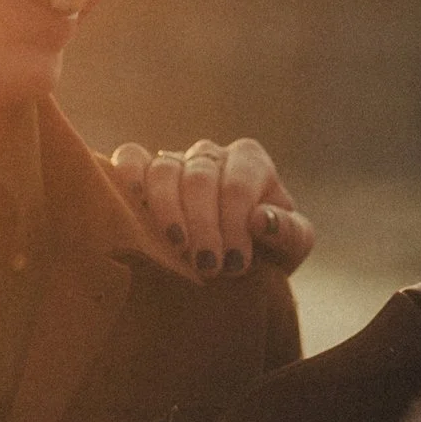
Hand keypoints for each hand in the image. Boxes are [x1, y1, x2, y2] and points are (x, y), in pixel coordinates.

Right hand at [107, 138, 315, 277]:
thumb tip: (261, 219)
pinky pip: (131, 158)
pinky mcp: (143, 169)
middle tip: (207, 268)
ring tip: (176, 247)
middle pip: (201, 179)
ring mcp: (175, 158)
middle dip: (204, 226)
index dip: (235, 224)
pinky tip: (134, 201)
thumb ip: (288, 233)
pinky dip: (129, 175)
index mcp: (251, 162)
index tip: (234, 265)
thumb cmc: (265, 251)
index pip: (238, 185)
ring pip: (164, 170)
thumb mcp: (291, 247)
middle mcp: (212, 154)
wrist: (231, 262)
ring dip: (168, 211)